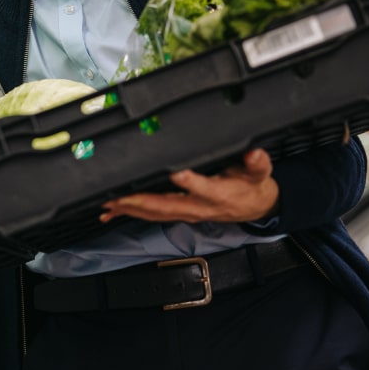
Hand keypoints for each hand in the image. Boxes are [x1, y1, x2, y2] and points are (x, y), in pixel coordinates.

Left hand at [99, 149, 279, 223]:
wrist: (255, 208)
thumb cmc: (252, 187)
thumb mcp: (260, 173)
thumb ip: (257, 163)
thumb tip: (254, 153)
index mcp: (218, 195)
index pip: (203, 188)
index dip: (189, 182)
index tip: (175, 173)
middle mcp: (198, 208)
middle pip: (167, 206)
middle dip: (140, 202)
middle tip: (118, 196)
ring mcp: (187, 213)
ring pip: (155, 214)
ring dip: (130, 210)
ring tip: (108, 204)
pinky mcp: (180, 214)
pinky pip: (152, 216)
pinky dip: (130, 214)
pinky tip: (111, 213)